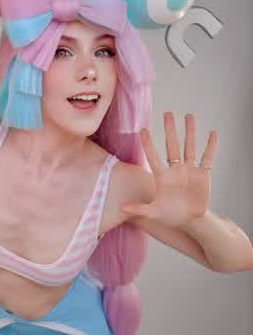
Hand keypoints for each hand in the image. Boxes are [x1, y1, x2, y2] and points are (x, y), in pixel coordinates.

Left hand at [120, 112, 218, 227]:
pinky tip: (213, 133)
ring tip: (189, 115)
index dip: (148, 144)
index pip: (153, 156)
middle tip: (168, 113)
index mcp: (162, 177)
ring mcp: (189, 170)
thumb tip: (121, 208)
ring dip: (190, 132)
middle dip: (170, 130)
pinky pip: (207, 158)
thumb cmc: (169, 216)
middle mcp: (175, 169)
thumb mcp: (153, 212)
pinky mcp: (202, 175)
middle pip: (172, 146)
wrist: (189, 220)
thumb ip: (139, 209)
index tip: (143, 130)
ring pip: (189, 147)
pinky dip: (211, 147)